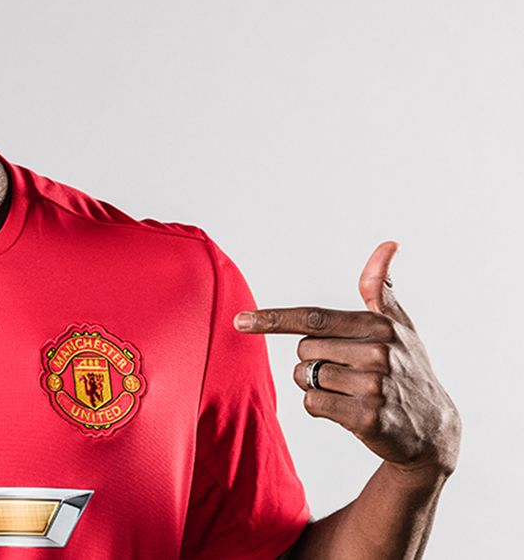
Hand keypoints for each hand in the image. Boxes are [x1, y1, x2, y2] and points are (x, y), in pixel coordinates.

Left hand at [234, 241, 459, 476]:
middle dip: (314, 361)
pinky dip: (321, 409)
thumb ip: (380, 288)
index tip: (240, 320)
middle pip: (303, 350)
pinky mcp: (367, 418)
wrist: (434, 430)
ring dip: (316, 386)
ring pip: (305, 378)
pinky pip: (312, 405)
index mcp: (379, 326)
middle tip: (348, 373)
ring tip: (351, 392)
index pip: (313, 319)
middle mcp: (378, 353)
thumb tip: (387, 244)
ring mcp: (373, 386)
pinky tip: (350, 411)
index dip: (273, 319)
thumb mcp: (399, 326)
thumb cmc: (408, 370)